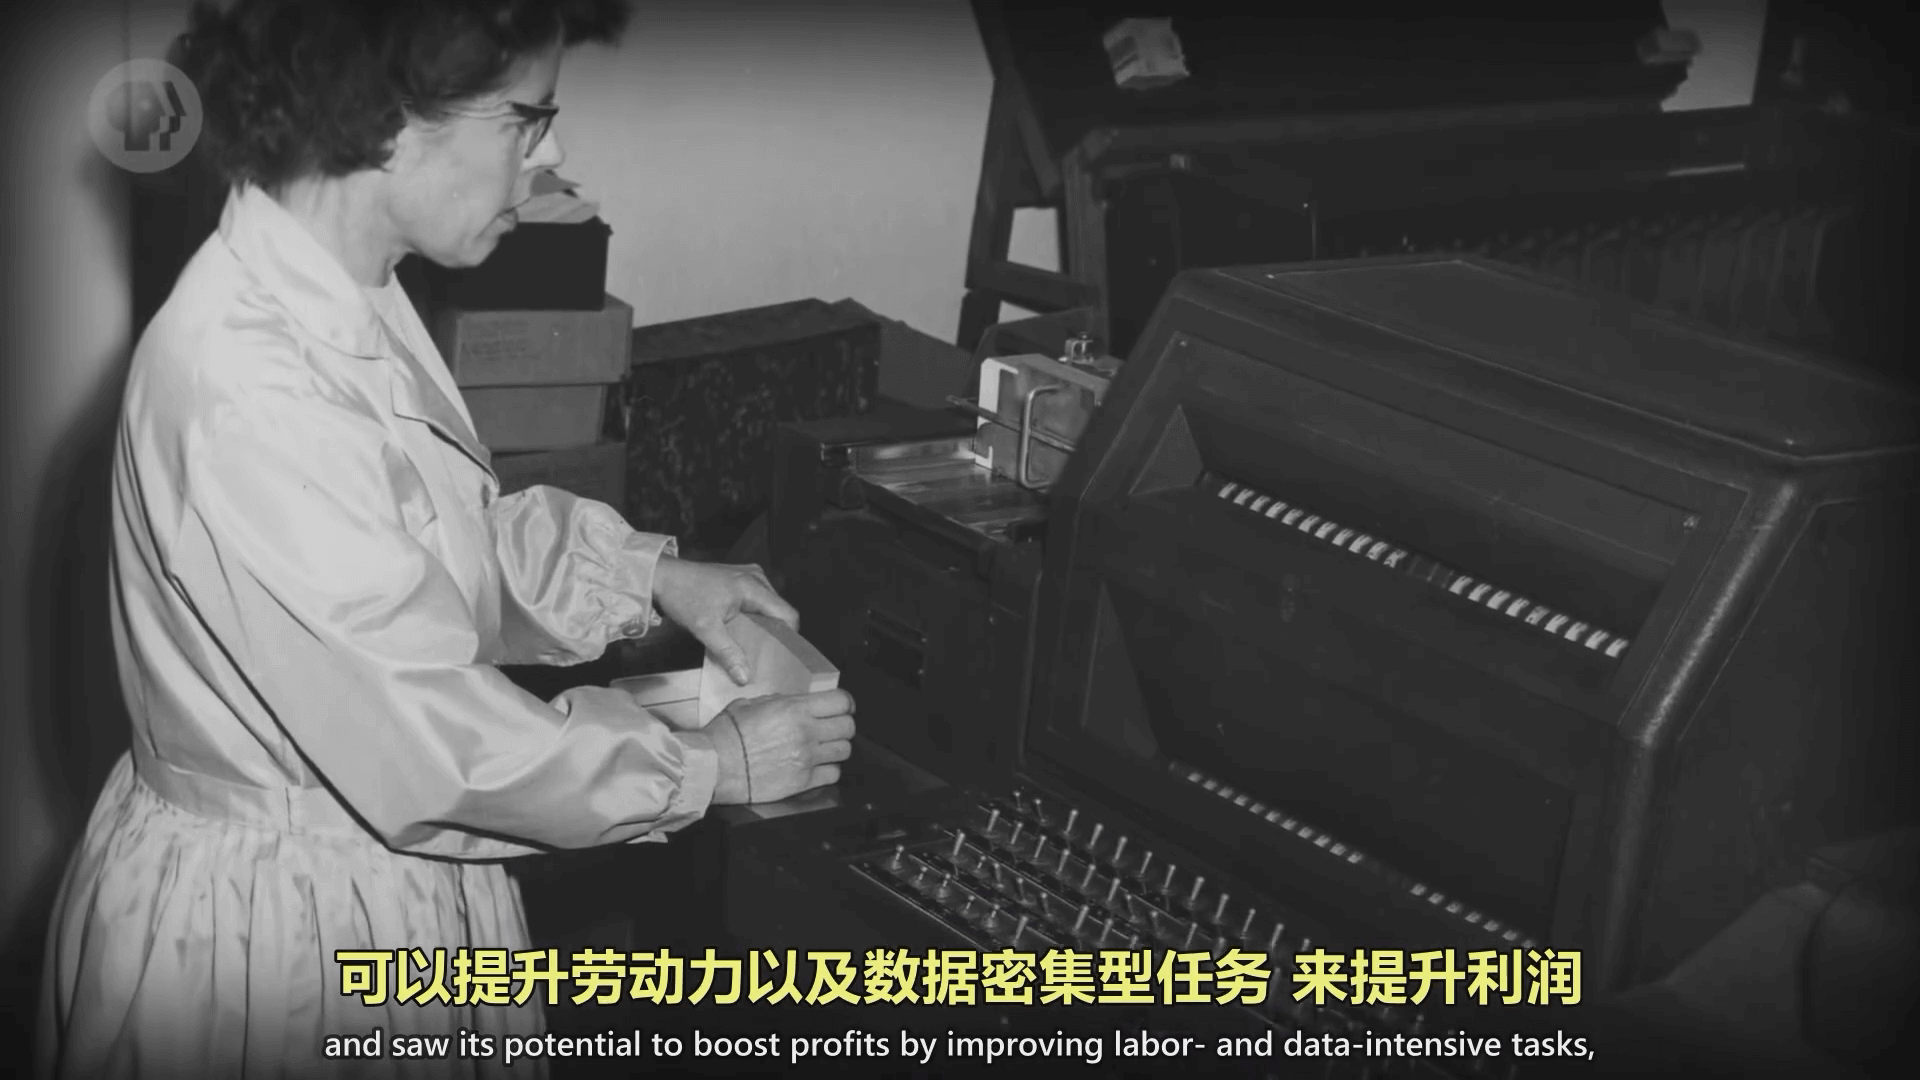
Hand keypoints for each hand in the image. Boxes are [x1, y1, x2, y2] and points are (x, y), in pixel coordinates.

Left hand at [651, 556, 799, 684]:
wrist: (661, 575)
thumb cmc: (683, 596)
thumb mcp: (705, 628)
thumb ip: (728, 652)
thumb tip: (745, 677)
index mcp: (753, 586)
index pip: (787, 614)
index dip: (789, 637)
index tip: (780, 656)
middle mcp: (756, 578)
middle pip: (779, 611)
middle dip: (774, 634)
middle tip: (764, 656)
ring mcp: (748, 576)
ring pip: (768, 607)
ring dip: (762, 626)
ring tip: (752, 646)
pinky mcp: (739, 578)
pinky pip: (756, 601)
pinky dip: (752, 617)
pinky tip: (741, 631)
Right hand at [709, 690, 855, 804]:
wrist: (714, 766)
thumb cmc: (726, 735)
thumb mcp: (750, 704)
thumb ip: (778, 701)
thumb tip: (792, 703)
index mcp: (795, 709)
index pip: (841, 701)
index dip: (845, 703)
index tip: (842, 706)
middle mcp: (806, 733)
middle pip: (848, 726)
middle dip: (843, 725)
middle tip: (833, 727)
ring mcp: (807, 759)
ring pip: (845, 750)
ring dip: (837, 748)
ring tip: (825, 748)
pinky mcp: (803, 782)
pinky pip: (833, 774)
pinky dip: (829, 770)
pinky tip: (818, 766)